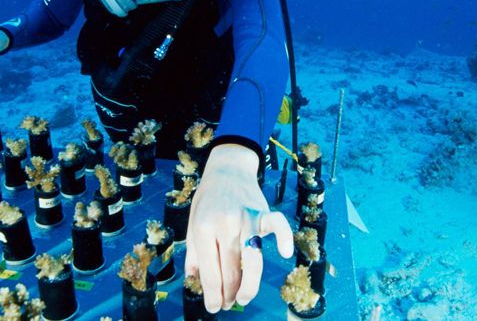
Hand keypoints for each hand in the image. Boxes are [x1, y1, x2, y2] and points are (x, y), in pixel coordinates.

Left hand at [184, 143, 293, 312]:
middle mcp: (225, 224)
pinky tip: (284, 254)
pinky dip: (284, 238)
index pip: (209, 270)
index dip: (211, 294)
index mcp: (203, 227)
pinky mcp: (262, 212)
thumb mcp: (192, 223)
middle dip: (229, 294)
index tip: (213, 307)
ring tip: (243, 299)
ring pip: (252, 260)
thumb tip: (194, 280)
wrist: (226, 169)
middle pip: (231, 270)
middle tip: (228, 305)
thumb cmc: (208, 199)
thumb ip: (194, 253)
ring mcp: (246, 217)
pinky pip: (278, 225)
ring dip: (249, 286)